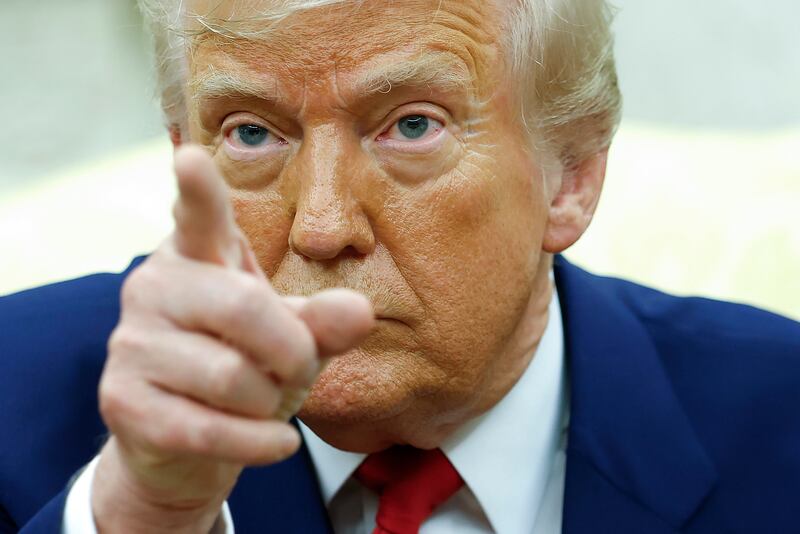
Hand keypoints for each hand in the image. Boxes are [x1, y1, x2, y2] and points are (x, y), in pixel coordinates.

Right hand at [91, 145, 373, 532]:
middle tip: (299, 368)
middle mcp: (154, 286)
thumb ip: (323, 322)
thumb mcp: (290, 338)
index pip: (199, 216)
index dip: (199, 190)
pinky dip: (258, 443)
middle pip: (246, 308)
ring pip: (233, 377)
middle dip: (293, 351)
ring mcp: (131, 343)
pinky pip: (209, 430)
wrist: (183, 440)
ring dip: (272, 401)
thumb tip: (360, 312)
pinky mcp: (121, 400)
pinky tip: (274, 442)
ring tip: (266, 402)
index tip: (190, 157)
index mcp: (198, 256)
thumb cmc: (242, 366)